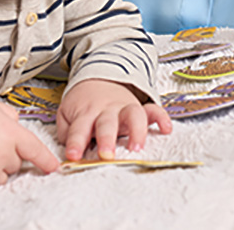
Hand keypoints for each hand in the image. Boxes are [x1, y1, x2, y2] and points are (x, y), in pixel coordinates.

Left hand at [56, 78, 171, 161]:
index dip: (75, 142)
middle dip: (107, 138)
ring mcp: (125, 108)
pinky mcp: (140, 108)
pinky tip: (166, 129)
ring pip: (133, 115)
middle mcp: (107, 110)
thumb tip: (72, 150)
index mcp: (86, 113)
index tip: (73, 156)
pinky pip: (154, 110)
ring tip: (136, 148)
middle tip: (106, 155)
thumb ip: (67, 132)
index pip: (79, 129)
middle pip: (107, 123)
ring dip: (136, 130)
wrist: (99, 78)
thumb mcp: (67, 114)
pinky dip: (161, 118)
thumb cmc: (83, 103)